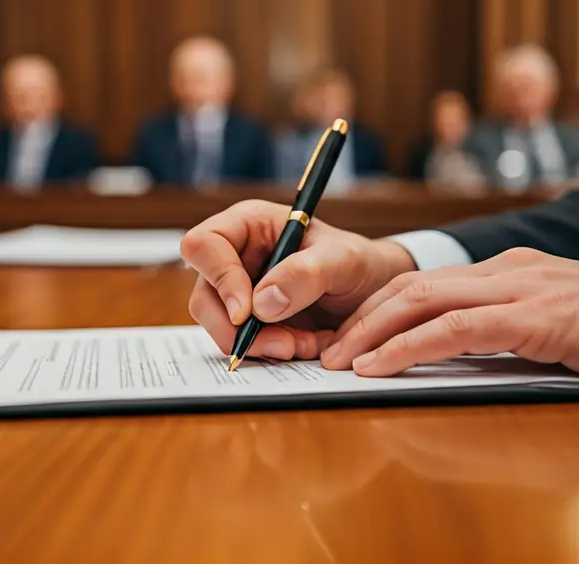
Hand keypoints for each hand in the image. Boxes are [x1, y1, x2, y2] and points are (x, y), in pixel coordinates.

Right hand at [180, 200, 416, 360]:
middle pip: (204, 295)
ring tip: (303, 344)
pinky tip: (304, 346)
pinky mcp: (250, 323)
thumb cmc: (358, 262)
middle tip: (282, 344)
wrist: (374, 294)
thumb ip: (306, 273)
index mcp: (249, 225)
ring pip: (219, 326)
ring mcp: (239, 292)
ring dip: (259, 345)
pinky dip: (270, 352)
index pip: (205, 244)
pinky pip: (242, 343)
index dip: (219, 278)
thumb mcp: (344, 259)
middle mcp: (236, 257)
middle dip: (238, 328)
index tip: (246, 312)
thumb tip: (261, 303)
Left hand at [325, 248, 578, 386]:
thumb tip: (457, 354)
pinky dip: (408, 348)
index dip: (377, 310)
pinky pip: (455, 330)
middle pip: (410, 287)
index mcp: (507, 269)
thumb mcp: (555, 323)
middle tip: (327, 351)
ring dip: (370, 334)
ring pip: (421, 302)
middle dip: (360, 320)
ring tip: (339, 362)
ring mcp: (519, 289)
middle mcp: (505, 270)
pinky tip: (379, 367)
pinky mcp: (536, 317)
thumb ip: (508, 330)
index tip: (348, 338)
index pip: (425, 284)